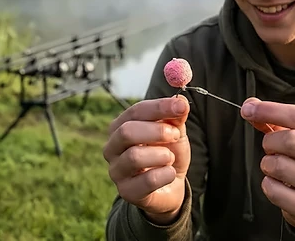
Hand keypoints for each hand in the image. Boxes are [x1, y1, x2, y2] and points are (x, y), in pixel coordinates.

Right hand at [102, 95, 190, 223]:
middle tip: (175, 135)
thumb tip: (181, 101)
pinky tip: (170, 173)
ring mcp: (116, 171)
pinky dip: (165, 174)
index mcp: (121, 127)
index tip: (180, 107)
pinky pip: (147, 180)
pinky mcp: (127, 192)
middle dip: (157, 131)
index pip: (135, 111)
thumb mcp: (174, 131)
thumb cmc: (167, 153)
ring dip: (162, 154)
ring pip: (134, 156)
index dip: (159, 107)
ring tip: (170, 158)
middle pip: (126, 132)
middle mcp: (112, 147)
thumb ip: (176, 116)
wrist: (171, 185)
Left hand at [240, 97, 294, 231]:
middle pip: (291, 140)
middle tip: (270, 148)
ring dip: (267, 163)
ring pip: (279, 165)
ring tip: (276, 167)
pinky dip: (267, 184)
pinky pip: (273, 190)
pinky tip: (279, 184)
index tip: (248, 109)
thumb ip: (275, 119)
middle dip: (270, 141)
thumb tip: (250, 107)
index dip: (269, 110)